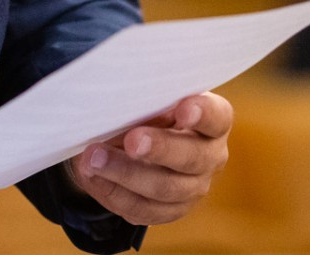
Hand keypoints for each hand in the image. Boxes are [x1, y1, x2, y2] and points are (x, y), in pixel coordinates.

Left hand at [65, 91, 231, 226]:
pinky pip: (142, 210)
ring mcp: (192, 188)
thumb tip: (124, 104)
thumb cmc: (150, 108)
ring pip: (164, 189)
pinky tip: (93, 177)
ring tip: (94, 159)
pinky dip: (113, 193)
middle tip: (132, 141)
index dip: (202, 114)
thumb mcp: (151, 98)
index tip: (182, 109)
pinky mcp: (169, 210)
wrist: (139, 141)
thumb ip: (147, 101)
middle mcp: (210, 157)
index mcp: (214, 121)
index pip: (216, 117)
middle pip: (192, 158)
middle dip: (159, 149)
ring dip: (125, 174)